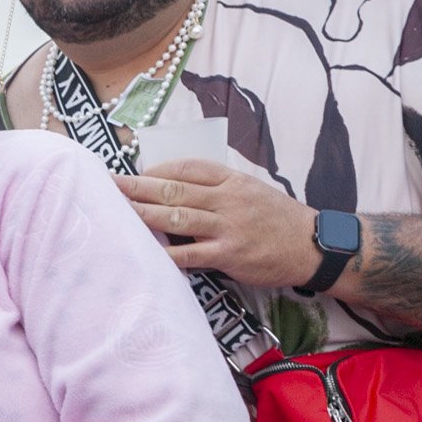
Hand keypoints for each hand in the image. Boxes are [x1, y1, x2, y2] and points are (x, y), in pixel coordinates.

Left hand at [114, 160, 323, 288]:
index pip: (187, 167)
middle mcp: (228, 199)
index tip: (133, 173)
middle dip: (137, 187)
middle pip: (174, 189)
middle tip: (108, 185)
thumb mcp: (250, 190)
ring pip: (177, 217)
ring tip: (116, 212)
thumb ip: (216, 187)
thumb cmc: (276, 218)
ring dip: (143, 214)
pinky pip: (191, 253)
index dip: (156, 169)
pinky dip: (166, 252)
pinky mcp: (229, 254)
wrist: (313, 245)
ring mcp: (228, 226)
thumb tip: (173, 185)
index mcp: (232, 180)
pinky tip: (144, 250)